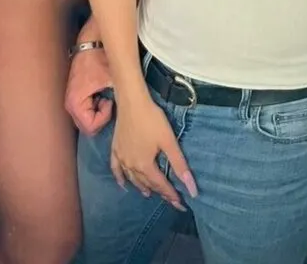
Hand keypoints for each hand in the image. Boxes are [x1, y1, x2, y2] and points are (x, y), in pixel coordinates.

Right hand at [64, 43, 113, 134]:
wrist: (92, 41)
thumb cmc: (100, 59)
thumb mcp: (113, 79)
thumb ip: (121, 97)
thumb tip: (132, 111)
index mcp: (75, 103)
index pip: (91, 127)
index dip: (104, 117)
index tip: (110, 100)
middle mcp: (69, 105)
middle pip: (88, 127)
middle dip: (101, 117)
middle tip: (109, 100)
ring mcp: (71, 101)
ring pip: (87, 120)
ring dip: (99, 112)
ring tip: (106, 95)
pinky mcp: (76, 96)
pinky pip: (87, 111)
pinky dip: (96, 106)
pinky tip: (102, 93)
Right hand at [110, 95, 197, 210]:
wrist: (132, 102)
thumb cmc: (152, 120)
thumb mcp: (169, 142)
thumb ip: (180, 166)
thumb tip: (192, 189)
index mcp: (145, 166)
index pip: (161, 185)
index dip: (171, 195)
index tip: (181, 204)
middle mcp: (131, 166)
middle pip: (147, 183)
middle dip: (159, 191)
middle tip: (169, 198)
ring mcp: (121, 158)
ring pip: (132, 179)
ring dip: (142, 187)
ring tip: (149, 193)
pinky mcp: (115, 150)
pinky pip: (116, 169)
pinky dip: (120, 178)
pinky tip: (123, 184)